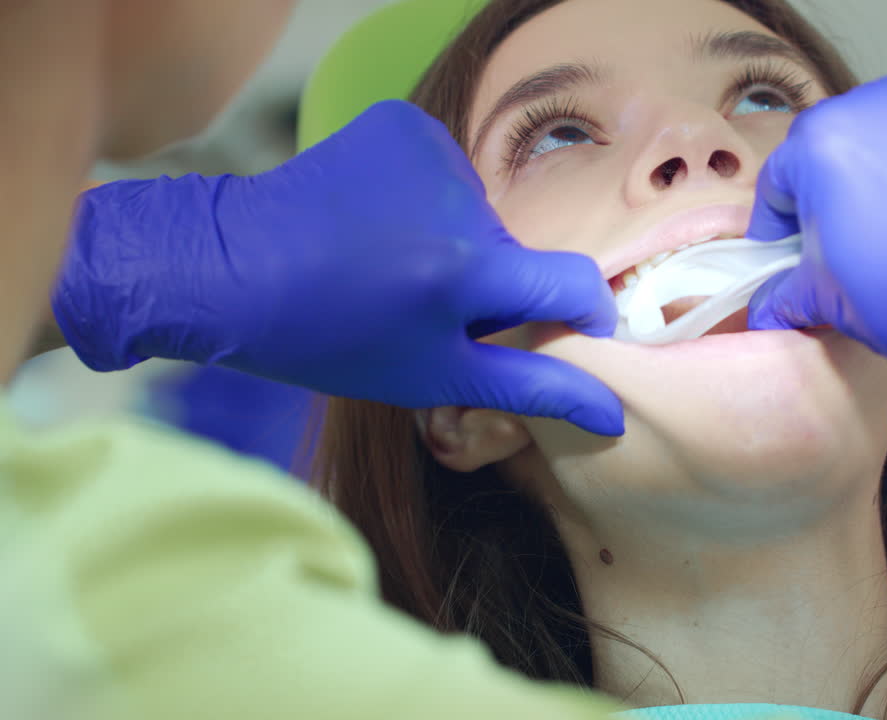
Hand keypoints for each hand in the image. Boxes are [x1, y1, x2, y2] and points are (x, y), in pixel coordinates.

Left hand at [54, 100, 622, 435]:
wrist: (226, 268)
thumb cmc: (328, 339)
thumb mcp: (433, 377)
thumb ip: (530, 388)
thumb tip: (614, 415)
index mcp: (466, 272)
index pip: (575, 285)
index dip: (580, 314)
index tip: (559, 330)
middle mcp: (456, 200)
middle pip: (518, 251)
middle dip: (492, 283)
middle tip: (425, 307)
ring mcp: (427, 151)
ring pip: (481, 213)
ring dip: (457, 241)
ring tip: (392, 264)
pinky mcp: (400, 122)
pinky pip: (446, 171)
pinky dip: (427, 198)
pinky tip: (379, 221)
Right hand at [746, 36, 886, 522]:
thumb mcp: (831, 302)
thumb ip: (786, 292)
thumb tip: (765, 305)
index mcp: (819, 147)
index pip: (784, 178)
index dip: (787, 221)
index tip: (801, 248)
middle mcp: (870, 103)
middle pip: (838, 140)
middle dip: (842, 183)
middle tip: (867, 231)